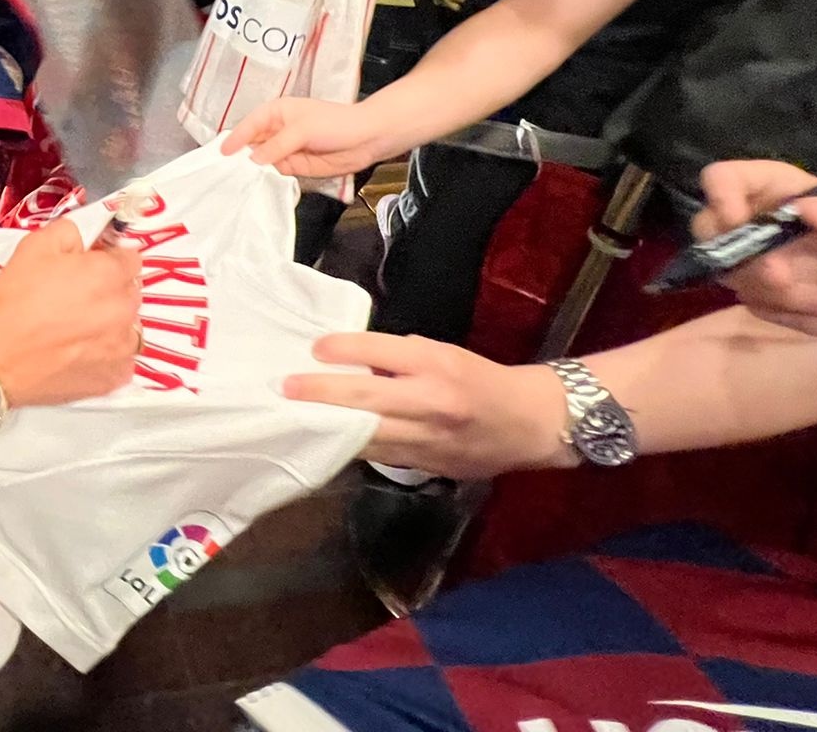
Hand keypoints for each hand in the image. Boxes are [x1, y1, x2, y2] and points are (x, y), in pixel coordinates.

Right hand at [0, 217, 140, 406]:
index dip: (110, 258)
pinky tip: (80, 352)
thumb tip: (85, 238)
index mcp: (109, 274)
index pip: (131, 259)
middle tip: (78, 296)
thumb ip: (71, 232)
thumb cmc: (12, 300)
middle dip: (111, 290)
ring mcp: (121, 348)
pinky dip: (106, 355)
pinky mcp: (112, 379)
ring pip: (128, 328)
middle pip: (130, 293)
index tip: (94, 264)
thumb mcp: (36, 245)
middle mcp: (123, 310)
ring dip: (112, 323)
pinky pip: (121, 361)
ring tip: (78, 327)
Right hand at [221, 98, 391, 180]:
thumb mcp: (301, 129)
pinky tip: (256, 186)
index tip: (221, 153)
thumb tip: (253, 160)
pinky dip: (266, 179)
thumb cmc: (335, 123)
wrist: (366, 139)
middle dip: (239, 156)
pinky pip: (275, 173)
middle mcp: (277, 130)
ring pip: (261, 161)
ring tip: (236, 182)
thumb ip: (276, 146)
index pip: (249, 125)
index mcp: (276, 112)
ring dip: (251, 170)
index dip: (235, 138)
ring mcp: (285, 149)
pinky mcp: (294, 166)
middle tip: (223, 172)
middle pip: (251, 144)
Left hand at [282, 333, 572, 479]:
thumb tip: (353, 362)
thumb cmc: (482, 379)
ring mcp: (427, 440)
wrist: (530, 424)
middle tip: (286, 387)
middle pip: (365, 400)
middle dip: (321, 393)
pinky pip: (380, 456)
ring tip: (296, 416)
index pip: (380, 353)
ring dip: (329, 426)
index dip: (343, 350)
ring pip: (367, 436)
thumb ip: (400, 358)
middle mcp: (430, 403)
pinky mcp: (426, 467)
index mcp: (436, 366)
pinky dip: (354, 446)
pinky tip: (330, 439)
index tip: (314, 349)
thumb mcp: (444, 354)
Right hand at [692, 161, 816, 341]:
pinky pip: (768, 314)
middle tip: (783, 280)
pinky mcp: (780, 299)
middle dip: (745, 263)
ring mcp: (770, 262)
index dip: (719, 198)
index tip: (738, 223)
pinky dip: (807, 324)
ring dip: (789, 301)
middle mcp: (768, 223)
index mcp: (787, 190)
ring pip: (740, 282)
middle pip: (713, 233)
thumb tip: (804, 208)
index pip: (725, 179)